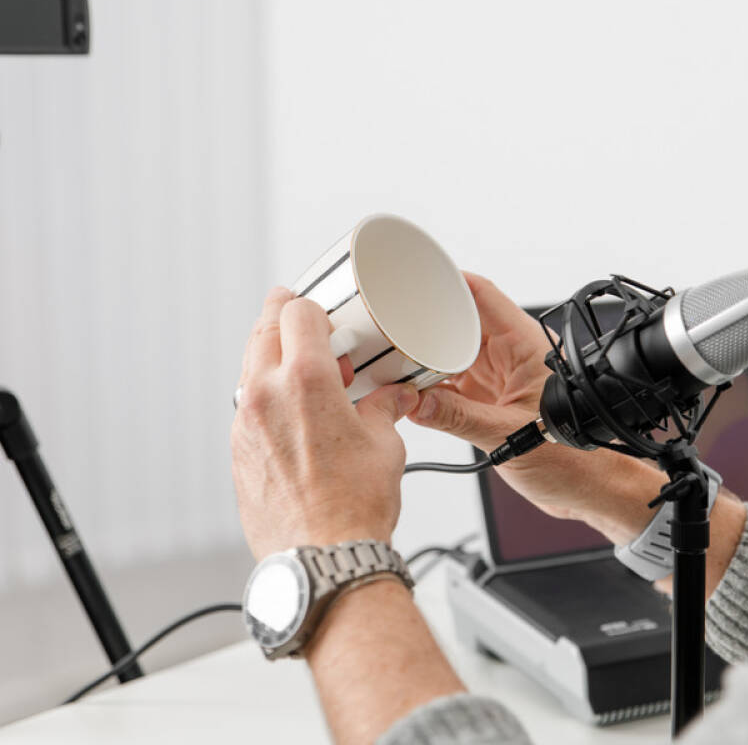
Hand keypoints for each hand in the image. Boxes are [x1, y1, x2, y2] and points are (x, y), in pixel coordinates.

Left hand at [231, 288, 418, 559]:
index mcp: (307, 381)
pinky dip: (265, 395)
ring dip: (272, 357)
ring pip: (250, 366)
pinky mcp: (237, 450)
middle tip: (303, 324)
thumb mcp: (384, 445)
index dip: (312, 307)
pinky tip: (292, 414)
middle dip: (282, 318)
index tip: (323, 315)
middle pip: (264, 330)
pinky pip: (246, 404)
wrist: (322, 557)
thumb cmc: (353, 506)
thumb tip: (395, 398)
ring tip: (304, 374)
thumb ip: (385, 409)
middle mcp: (267, 395)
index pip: (296, 313)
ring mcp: (245, 423)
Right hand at [407, 272, 660, 521]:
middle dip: (426, 322)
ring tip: (392, 357)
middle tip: (392, 324)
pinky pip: (450, 385)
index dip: (450, 281)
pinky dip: (429, 388)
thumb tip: (417, 402)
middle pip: (460, 323)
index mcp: (525, 347)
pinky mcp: (487, 401)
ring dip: (425, 357)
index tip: (417, 277)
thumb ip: (460, 419)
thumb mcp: (511, 436)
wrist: (588, 491)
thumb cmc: (575, 460)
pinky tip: (408, 392)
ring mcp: (496, 378)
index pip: (484, 296)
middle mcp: (509, 356)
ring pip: (451, 353)